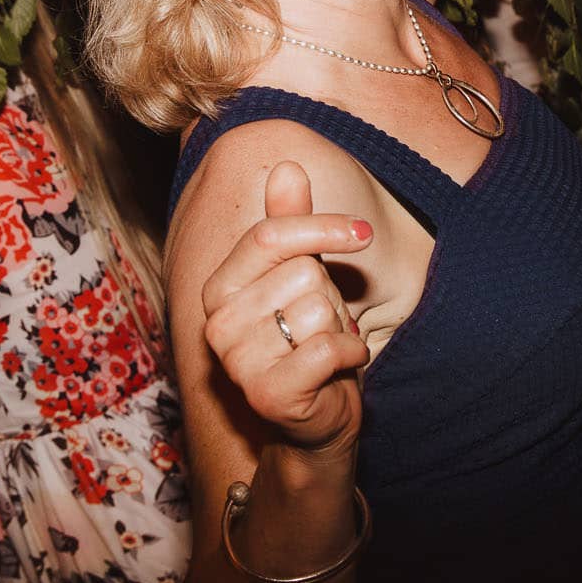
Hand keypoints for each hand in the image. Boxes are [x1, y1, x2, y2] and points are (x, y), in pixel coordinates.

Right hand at [200, 163, 372, 454]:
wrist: (318, 416)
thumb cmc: (308, 337)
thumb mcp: (303, 273)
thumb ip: (292, 223)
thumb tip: (286, 165)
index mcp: (219, 286)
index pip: (270, 234)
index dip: (324, 227)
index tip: (363, 234)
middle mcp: (218, 322)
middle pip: (303, 272)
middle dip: (331, 296)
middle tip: (321, 324)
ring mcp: (237, 362)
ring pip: (318, 310)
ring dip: (339, 328)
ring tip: (324, 347)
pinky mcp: (266, 394)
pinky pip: (328, 348)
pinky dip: (351, 354)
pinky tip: (339, 367)